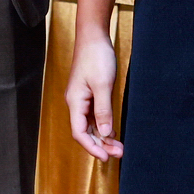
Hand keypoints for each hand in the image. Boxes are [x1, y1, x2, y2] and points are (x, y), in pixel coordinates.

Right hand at [66, 31, 123, 160]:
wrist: (94, 36)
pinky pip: (94, 116)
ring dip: (103, 137)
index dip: (92, 147)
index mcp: (75, 102)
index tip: (105, 157)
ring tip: (118, 147)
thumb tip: (105, 133)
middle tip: (118, 153)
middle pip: (85, 131)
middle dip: (100, 145)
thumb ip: (103, 110)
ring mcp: (82, 99)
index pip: (80, 132)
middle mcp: (76, 103)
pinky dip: (103, 126)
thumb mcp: (103, 84)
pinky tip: (112, 131)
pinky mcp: (89, 94)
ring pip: (90, 125)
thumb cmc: (96, 56)